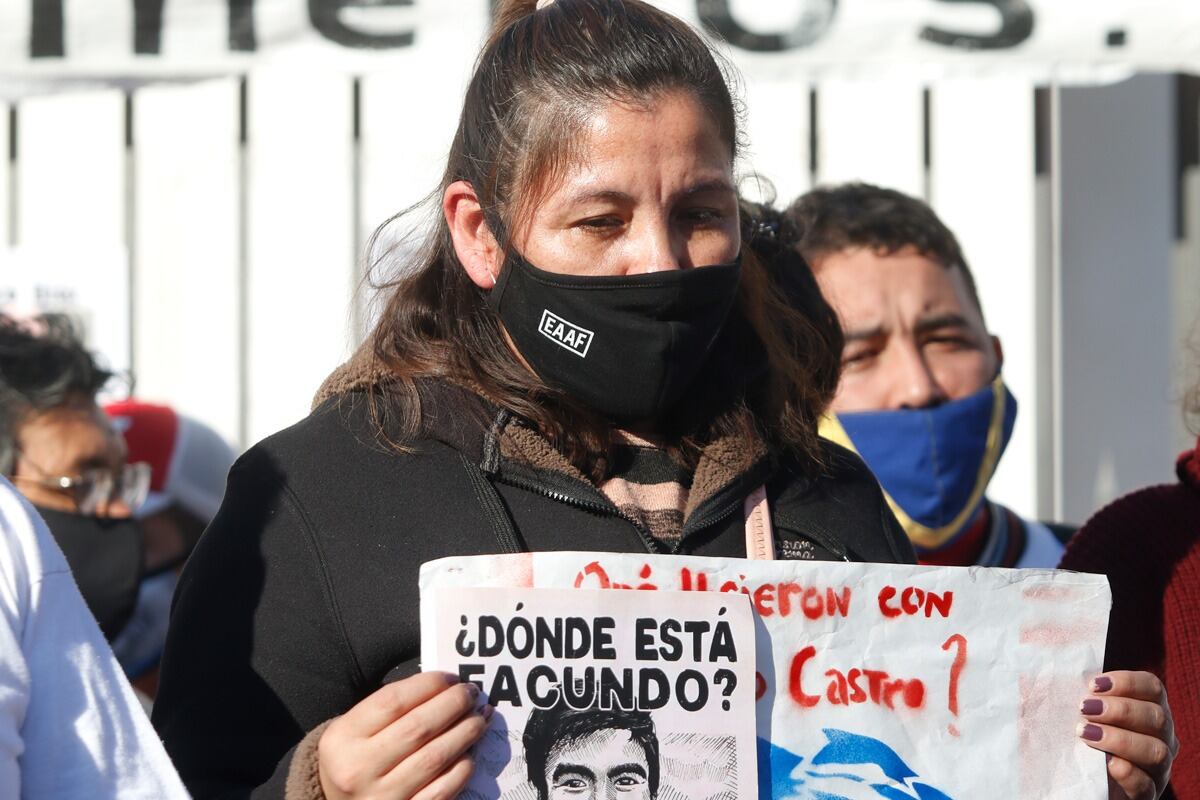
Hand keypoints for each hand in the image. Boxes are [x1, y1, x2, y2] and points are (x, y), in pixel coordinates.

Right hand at [318, 671, 492, 799]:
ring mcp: (381, 797)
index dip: (429, 685)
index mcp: (342, 738)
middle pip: (418, 727)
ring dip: (465, 733)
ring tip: (480, 717)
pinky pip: (442, 790)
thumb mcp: (354, 729)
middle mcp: (358, 769)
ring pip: (435, 757)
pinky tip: (470, 752)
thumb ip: (390, 708)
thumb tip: (443, 688)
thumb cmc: (353, 759)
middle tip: (471, 693)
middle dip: (453, 705)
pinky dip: (461, 768)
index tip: (450, 678)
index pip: (393, 702)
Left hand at [1076, 671, 1178, 798]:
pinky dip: (1126, 772)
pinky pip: (1146, 784)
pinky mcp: (1147, 795)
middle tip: (1085, 709)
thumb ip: (1078, 694)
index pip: (1153, 688)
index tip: (1093, 685)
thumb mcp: (1077, 713)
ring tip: (1086, 734)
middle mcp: (1161, 738)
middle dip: (1120, 710)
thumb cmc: (1076, 737)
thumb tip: (1049, 671)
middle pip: (1157, 717)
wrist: (1077, 782)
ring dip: (1120, 739)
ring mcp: (1157, 769)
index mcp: (1148, 711)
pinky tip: (1104, 763)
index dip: (1127, 682)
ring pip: (1157, 750)